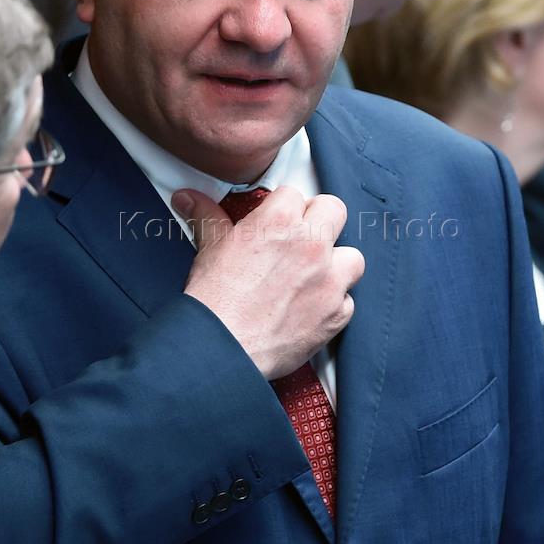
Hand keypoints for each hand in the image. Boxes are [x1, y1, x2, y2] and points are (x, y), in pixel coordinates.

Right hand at [175, 186, 363, 379]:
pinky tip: (310, 309)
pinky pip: (347, 301)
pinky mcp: (337, 313)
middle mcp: (311, 245)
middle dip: (319, 221)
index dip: (284, 208)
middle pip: (334, 210)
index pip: (294, 194)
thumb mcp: (209, 250)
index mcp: (279, 221)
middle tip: (301, 239)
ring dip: (337, 264)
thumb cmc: (215, 302)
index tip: (278, 220)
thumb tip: (190, 199)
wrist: (222, 348)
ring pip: (353, 256)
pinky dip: (333, 305)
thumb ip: (207, 218)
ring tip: (314, 276)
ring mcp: (329, 279)